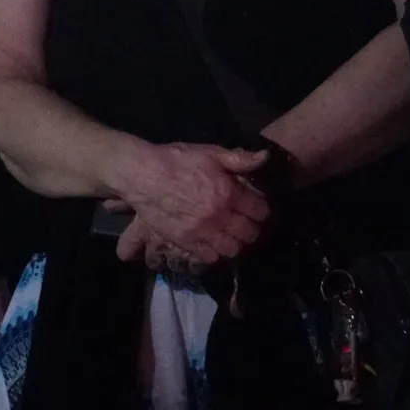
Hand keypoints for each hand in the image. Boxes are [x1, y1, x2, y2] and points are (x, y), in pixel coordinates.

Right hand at [115, 142, 270, 265]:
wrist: (143, 175)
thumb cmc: (177, 160)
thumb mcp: (210, 152)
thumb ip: (239, 158)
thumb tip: (265, 157)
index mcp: (228, 192)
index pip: (260, 211)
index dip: (262, 210)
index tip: (257, 208)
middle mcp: (219, 216)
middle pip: (249, 234)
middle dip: (252, 229)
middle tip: (246, 222)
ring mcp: (202, 232)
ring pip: (232, 250)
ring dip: (235, 243)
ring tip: (231, 235)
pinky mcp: (185, 243)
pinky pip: (210, 257)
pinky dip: (215, 252)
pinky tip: (213, 242)